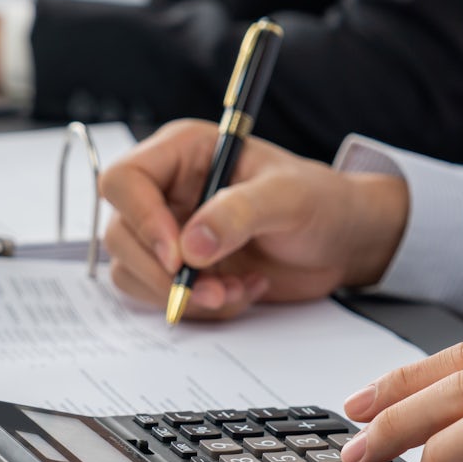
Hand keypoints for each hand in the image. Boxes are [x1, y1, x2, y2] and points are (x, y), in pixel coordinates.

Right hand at [98, 120, 408, 319]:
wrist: (342, 242)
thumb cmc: (321, 201)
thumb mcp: (288, 196)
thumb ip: (239, 213)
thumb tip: (190, 247)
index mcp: (182, 153)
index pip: (124, 181)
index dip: (141, 219)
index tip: (178, 256)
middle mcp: (165, 191)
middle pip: (121, 234)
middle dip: (165, 273)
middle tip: (214, 289)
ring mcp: (168, 232)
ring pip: (132, 271)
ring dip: (184, 295)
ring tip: (237, 290)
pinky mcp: (179, 270)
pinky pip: (160, 297)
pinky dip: (199, 307)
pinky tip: (241, 291)